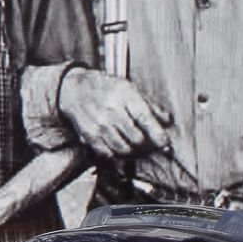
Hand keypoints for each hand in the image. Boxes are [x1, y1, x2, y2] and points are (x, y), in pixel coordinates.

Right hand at [57, 68, 172, 157]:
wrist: (75, 90)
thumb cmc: (105, 88)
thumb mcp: (129, 88)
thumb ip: (149, 105)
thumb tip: (167, 120)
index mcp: (125, 95)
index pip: (145, 119)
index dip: (158, 135)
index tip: (165, 144)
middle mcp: (111, 110)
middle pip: (136, 139)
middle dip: (146, 145)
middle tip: (149, 144)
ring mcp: (99, 124)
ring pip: (123, 150)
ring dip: (132, 151)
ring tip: (133, 144)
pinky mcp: (90, 136)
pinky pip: (108, 154)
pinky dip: (116, 154)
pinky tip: (118, 144)